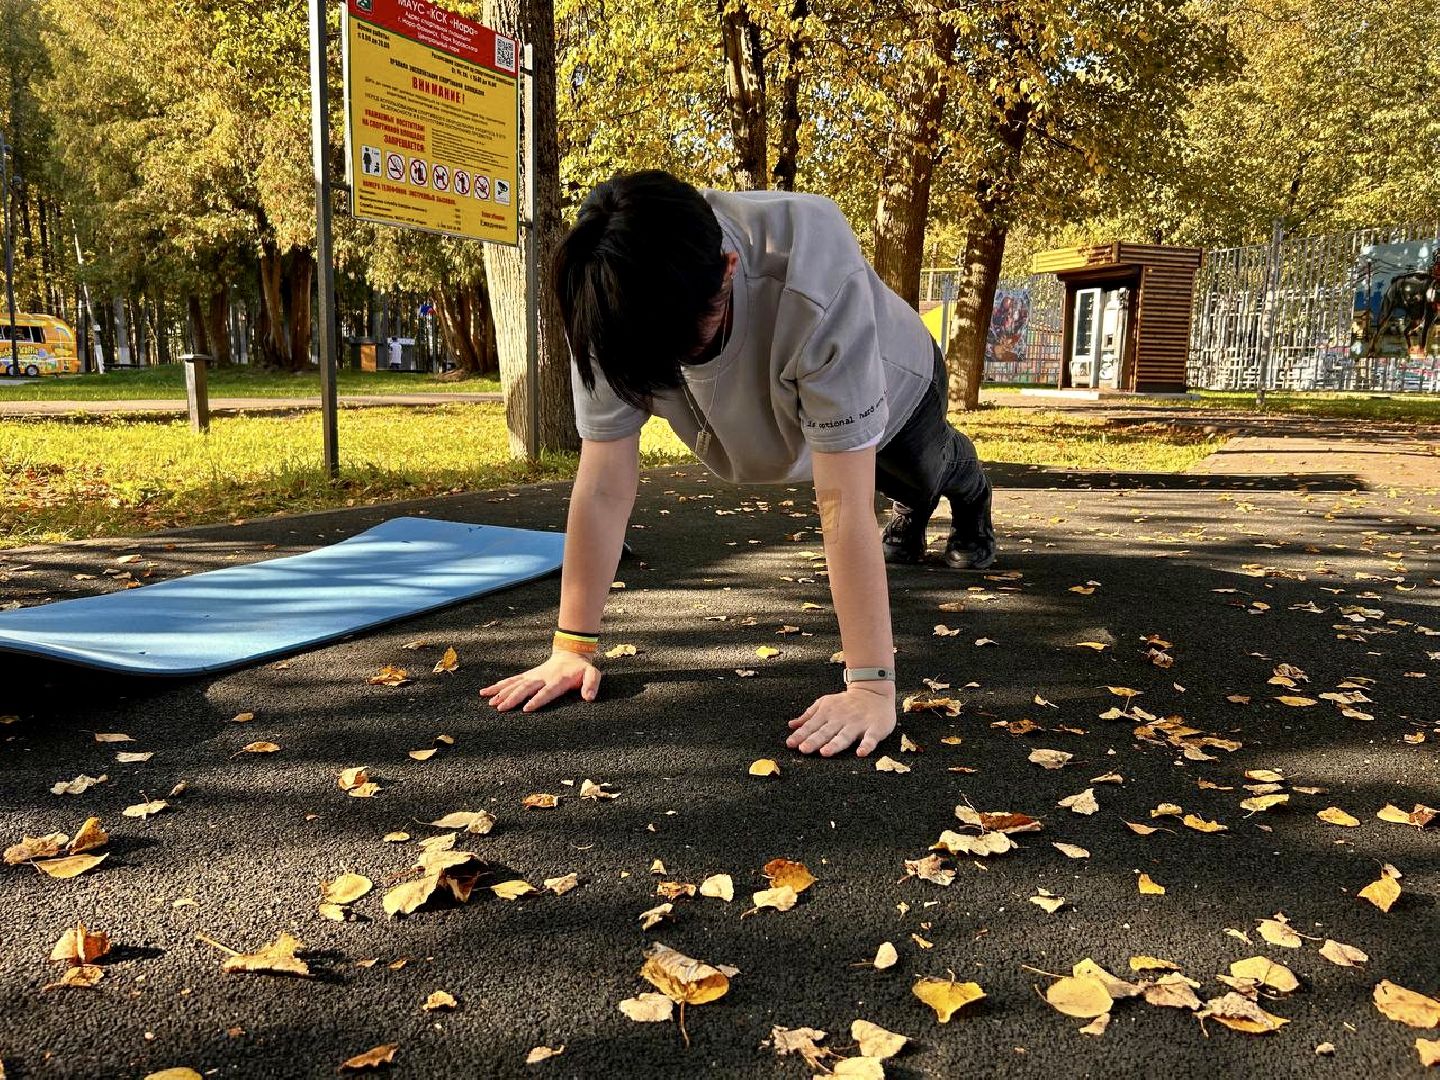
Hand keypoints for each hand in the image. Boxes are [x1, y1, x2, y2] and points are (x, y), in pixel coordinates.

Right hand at [479, 650, 600, 712]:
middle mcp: (542, 677)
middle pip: (526, 688)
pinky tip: (487, 692)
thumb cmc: (581, 669)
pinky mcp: (528, 675)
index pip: (547, 691)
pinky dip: (499, 685)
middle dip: (513, 698)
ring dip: (502, 692)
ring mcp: (533, 676)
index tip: (526, 708)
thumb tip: (589, 698)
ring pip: (515, 684)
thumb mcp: (592, 674)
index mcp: (558, 680)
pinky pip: (512, 680)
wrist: (571, 653)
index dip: (537, 700)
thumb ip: (592, 684)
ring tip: (490, 702)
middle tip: (501, 708)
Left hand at [785, 685, 895, 757]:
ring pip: (844, 736)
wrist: (874, 691)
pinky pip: (870, 738)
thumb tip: (791, 725)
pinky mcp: (875, 728)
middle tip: (803, 749)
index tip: (790, 744)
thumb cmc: (846, 702)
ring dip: (835, 744)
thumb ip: (808, 716)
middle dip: (814, 740)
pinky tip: (861, 753)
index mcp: (827, 713)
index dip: (800, 735)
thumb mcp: (825, 704)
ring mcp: (858, 724)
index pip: (811, 726)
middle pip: (825, 732)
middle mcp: (841, 719)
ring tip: (825, 752)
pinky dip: (866, 745)